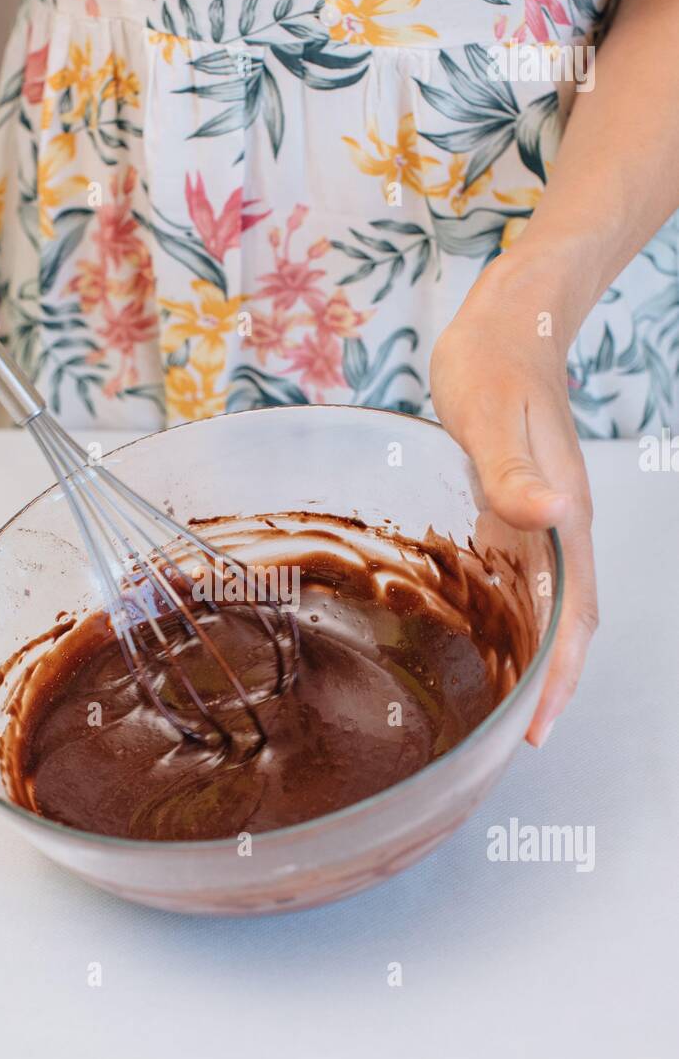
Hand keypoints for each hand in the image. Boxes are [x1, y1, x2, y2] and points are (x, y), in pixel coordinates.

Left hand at [430, 252, 597, 745]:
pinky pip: (521, 578)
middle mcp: (559, 527)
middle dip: (550, 683)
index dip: (561, 676)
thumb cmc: (496, 364)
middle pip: (569, 624)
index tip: (539, 728)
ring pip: (548, 606)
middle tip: (519, 737)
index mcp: (563, 517)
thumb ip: (514, 472)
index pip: (573, 617)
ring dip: (534, 656)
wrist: (509, 321)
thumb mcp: (490, 418)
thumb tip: (557, 516)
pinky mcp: (516, 508)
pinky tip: (485, 633)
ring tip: (505, 705)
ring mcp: (540, 519)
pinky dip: (512, 617)